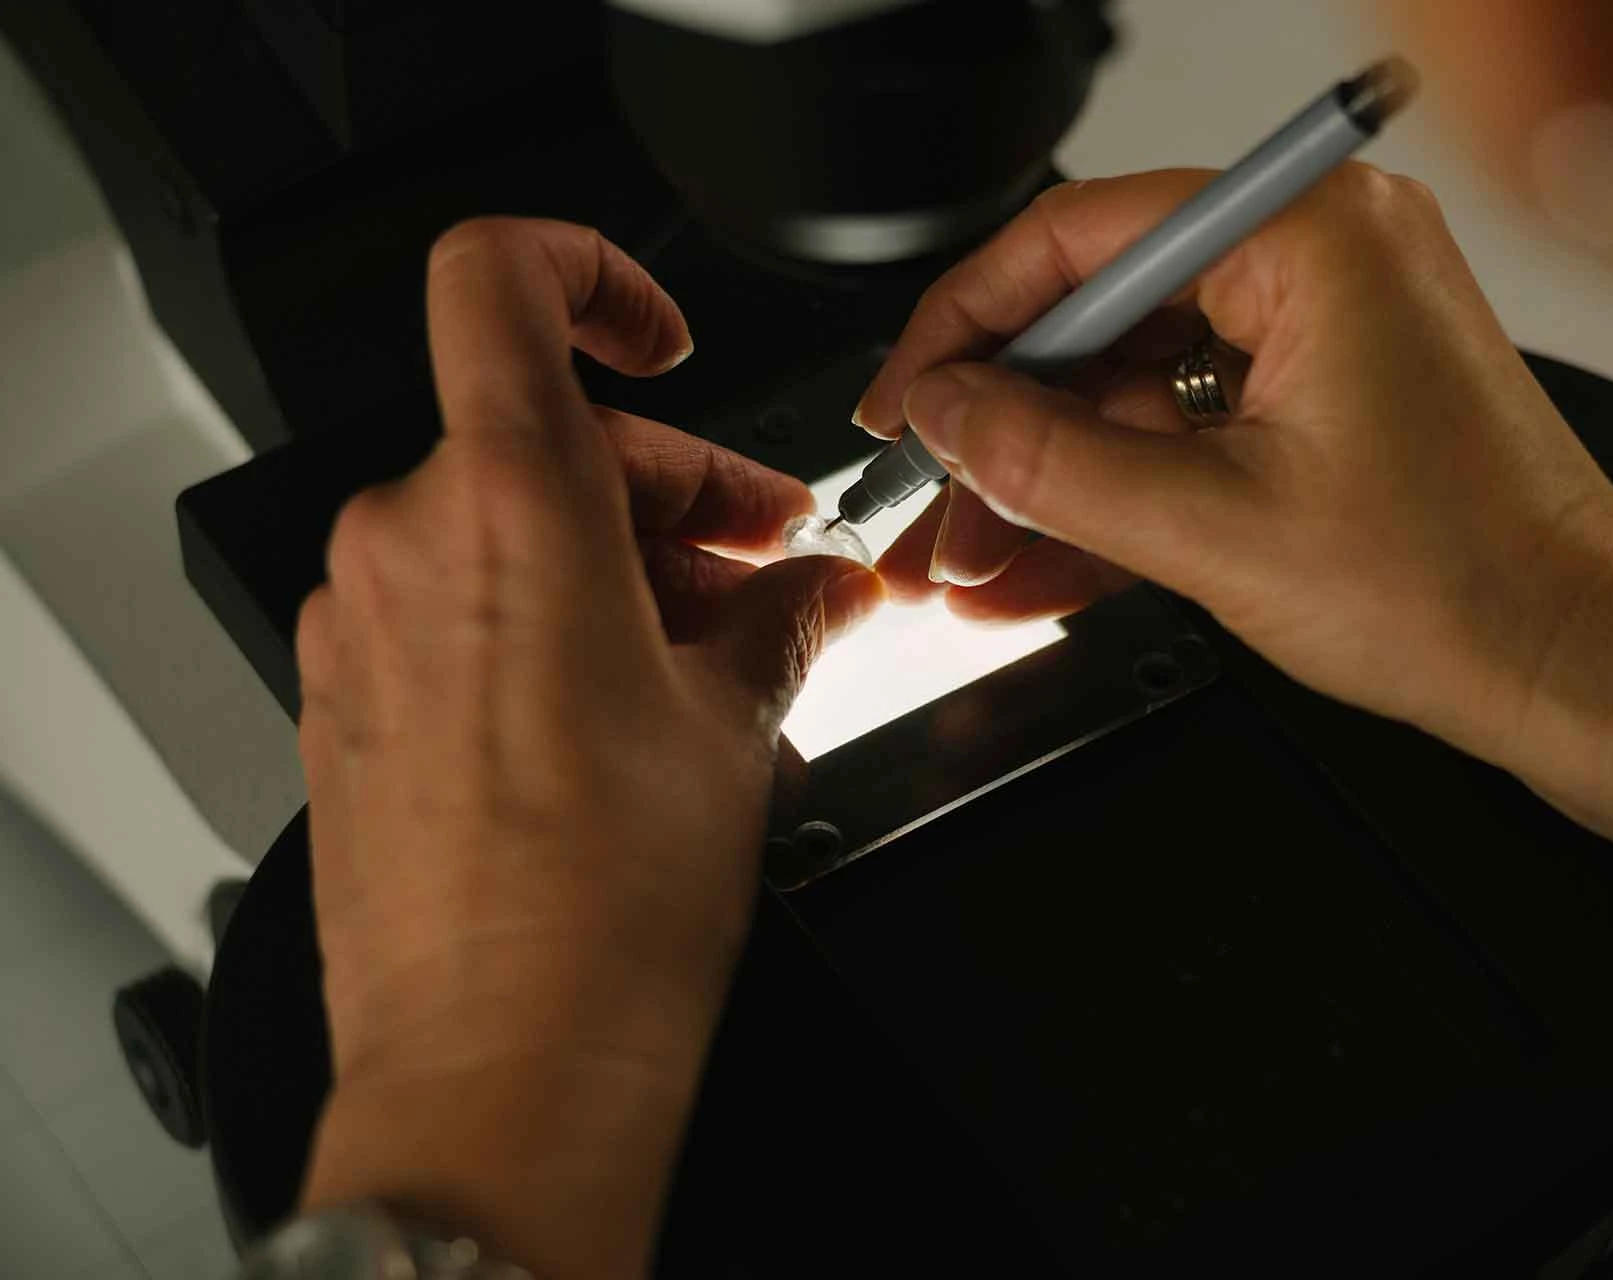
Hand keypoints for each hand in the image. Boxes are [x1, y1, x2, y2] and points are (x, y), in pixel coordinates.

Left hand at [294, 217, 880, 1276]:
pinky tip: (631, 699)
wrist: (499, 1067)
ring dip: (616, 559)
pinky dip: (545, 614)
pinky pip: (455, 601)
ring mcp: (363, 625)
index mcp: (507, 507)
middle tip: (769, 563)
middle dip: (672, 488)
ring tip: (717, 650)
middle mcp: (407, 546)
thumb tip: (818, 580)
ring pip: (502, 521)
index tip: (662, 340)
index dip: (591, 270)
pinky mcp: (351, 697)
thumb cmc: (602, 914)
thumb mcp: (738, 727)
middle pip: (545, 434)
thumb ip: (788, 611)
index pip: (500, 279)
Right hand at [856, 166, 1612, 764]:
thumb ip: (1052, 464)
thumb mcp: (1214, 529)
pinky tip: (1044, 558)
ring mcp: (1330, 324)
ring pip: (1139, 378)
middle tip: (939, 496)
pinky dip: (1122, 487)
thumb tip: (951, 415)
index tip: (911, 398)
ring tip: (976, 553)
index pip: (1081, 236)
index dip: (968, 322)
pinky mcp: (1329, 392)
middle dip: (1009, 421)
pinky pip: (1191, 423)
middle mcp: (1326, 254)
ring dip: (1054, 470)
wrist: (1577, 671)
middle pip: (1105, 309)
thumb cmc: (1467, 589)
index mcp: (1312, 237)